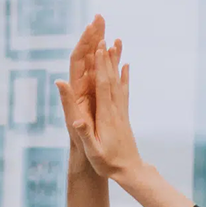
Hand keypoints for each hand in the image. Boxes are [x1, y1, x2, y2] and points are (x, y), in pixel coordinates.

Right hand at [60, 40, 141, 179]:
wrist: (130, 170)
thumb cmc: (108, 163)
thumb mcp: (93, 151)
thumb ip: (85, 133)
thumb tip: (74, 119)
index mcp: (107, 116)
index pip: (104, 86)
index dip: (101, 66)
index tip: (98, 47)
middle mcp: (116, 110)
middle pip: (111, 78)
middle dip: (106, 57)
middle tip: (103, 35)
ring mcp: (122, 111)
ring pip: (118, 81)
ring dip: (115, 61)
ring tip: (115, 42)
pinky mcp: (124, 114)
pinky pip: (124, 91)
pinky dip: (124, 76)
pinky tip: (126, 65)